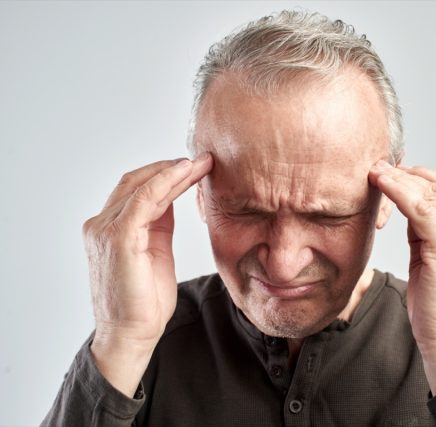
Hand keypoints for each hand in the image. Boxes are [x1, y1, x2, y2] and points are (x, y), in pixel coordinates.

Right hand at [82, 152, 212, 395]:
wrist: (131, 335)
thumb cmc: (144, 302)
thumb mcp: (156, 253)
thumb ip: (159, 225)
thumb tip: (171, 198)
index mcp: (112, 228)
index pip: (138, 190)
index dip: (167, 175)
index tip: (196, 167)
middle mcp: (102, 224)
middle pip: (137, 182)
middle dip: (171, 168)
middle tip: (204, 160)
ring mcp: (105, 229)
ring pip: (142, 186)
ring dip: (174, 171)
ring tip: (202, 163)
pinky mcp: (118, 237)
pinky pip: (144, 200)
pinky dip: (165, 182)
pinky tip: (186, 172)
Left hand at [369, 160, 435, 394]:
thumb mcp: (434, 260)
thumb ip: (427, 231)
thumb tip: (408, 204)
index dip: (424, 177)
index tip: (397, 170)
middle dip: (408, 174)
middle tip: (380, 165)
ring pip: (431, 195)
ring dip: (400, 179)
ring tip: (376, 171)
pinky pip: (421, 209)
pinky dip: (399, 192)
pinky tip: (382, 184)